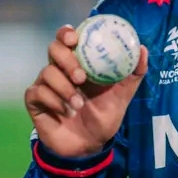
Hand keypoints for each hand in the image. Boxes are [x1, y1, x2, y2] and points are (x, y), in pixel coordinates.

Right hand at [24, 24, 147, 157]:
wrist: (90, 145)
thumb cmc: (104, 115)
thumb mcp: (123, 95)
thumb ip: (133, 73)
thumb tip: (142, 49)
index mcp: (79, 62)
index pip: (67, 37)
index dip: (66, 33)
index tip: (74, 39)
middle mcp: (60, 69)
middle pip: (53, 49)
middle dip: (67, 60)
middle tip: (81, 77)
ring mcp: (46, 84)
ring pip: (47, 72)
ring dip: (64, 88)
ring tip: (78, 105)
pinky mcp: (35, 100)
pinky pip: (37, 92)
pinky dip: (54, 101)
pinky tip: (66, 113)